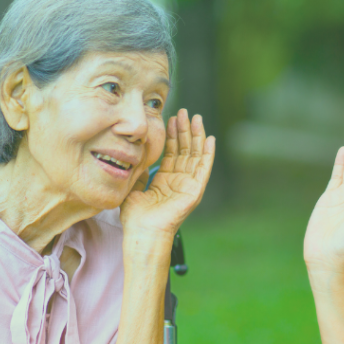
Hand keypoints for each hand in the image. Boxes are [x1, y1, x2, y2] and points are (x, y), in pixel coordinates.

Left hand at [120, 109, 214, 243]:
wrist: (143, 232)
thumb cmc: (136, 217)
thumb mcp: (133, 188)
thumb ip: (139, 173)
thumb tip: (137, 159)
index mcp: (165, 181)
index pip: (172, 153)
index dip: (173, 136)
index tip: (171, 119)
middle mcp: (179, 181)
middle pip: (185, 150)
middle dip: (185, 130)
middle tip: (184, 112)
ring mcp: (188, 186)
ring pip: (195, 155)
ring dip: (196, 136)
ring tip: (196, 118)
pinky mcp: (195, 191)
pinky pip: (204, 169)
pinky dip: (208, 154)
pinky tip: (209, 139)